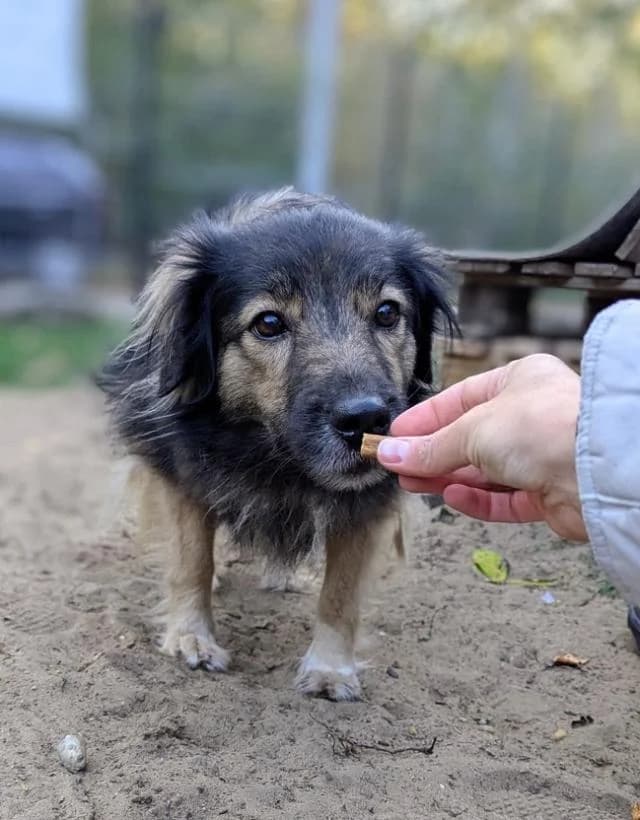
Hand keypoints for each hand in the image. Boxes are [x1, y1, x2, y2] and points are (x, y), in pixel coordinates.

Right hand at [378, 354, 586, 540]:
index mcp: (519, 382)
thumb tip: (391, 453)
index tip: (395, 438)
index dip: (424, 421)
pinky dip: (477, 499)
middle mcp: (532, 416)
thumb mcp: (473, 430)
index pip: (459, 400)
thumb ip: (431, 447)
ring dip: (448, 478)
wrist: (601, 469)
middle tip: (397, 466)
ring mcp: (542, 456)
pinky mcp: (549, 492)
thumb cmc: (547, 426)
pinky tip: (452, 497)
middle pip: (470, 438)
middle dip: (432, 454)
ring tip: (413, 484)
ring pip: (484, 470)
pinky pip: (505, 498)